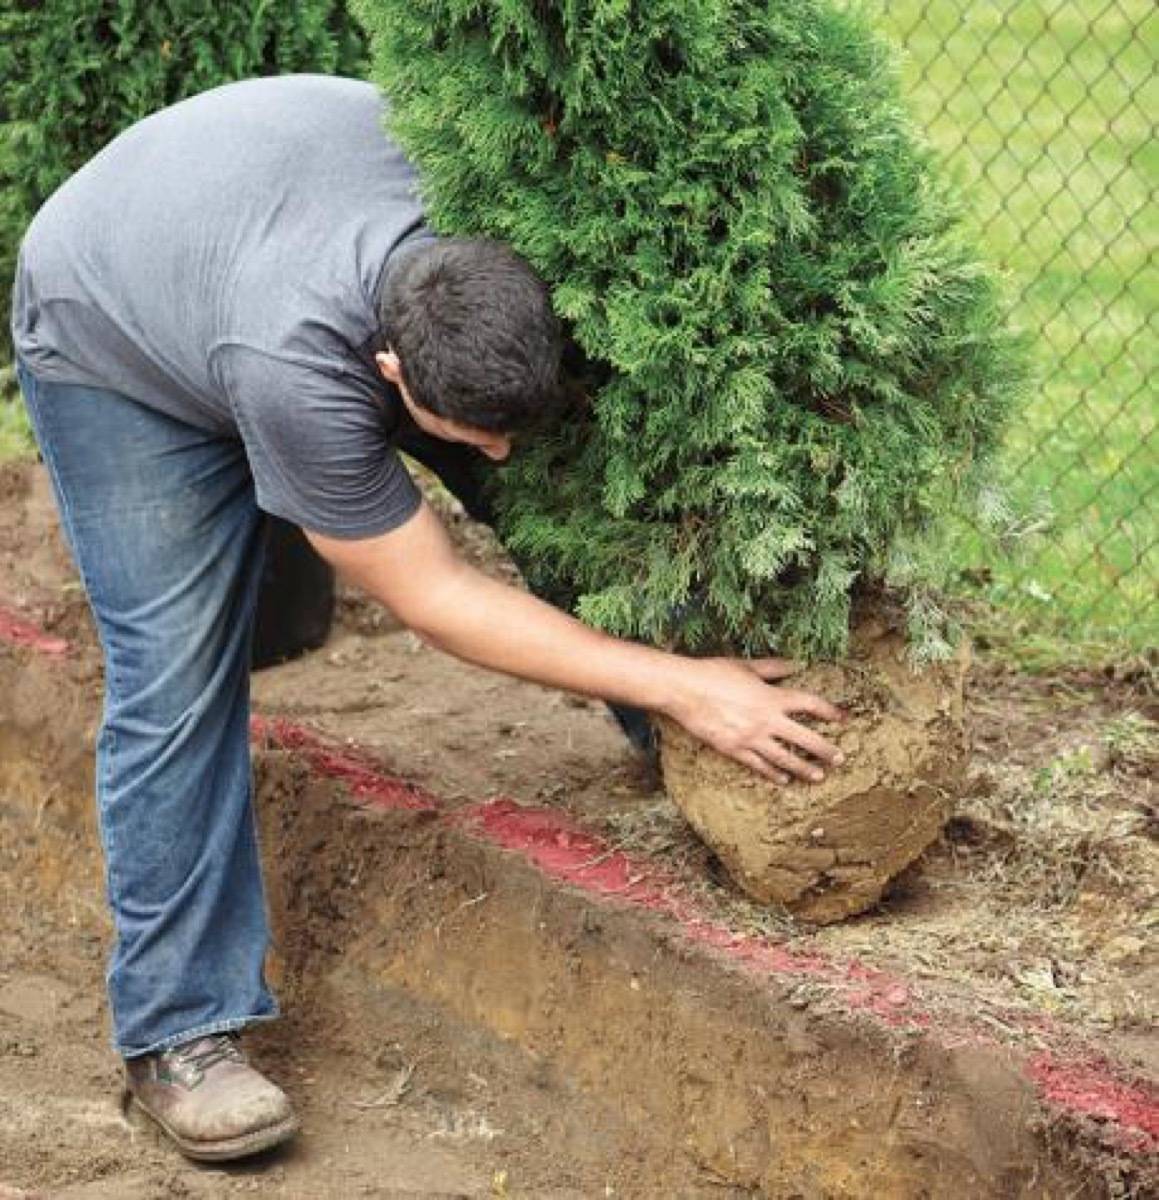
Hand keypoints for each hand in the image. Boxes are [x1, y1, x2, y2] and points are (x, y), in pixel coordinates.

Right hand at [664, 657, 845, 783]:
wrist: (684, 690)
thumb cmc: (714, 673)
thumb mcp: (747, 666)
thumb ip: (774, 668)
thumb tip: (796, 664)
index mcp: (772, 697)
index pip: (810, 705)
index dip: (830, 711)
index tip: (844, 718)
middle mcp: (766, 720)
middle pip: (805, 739)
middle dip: (825, 750)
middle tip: (840, 759)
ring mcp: (751, 738)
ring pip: (785, 758)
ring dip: (804, 768)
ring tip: (818, 776)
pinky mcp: (734, 749)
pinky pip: (759, 766)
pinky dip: (773, 774)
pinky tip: (784, 780)